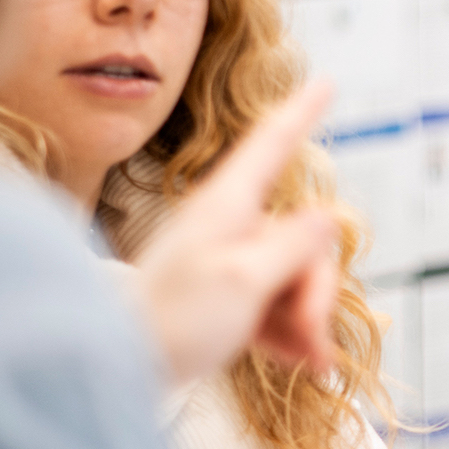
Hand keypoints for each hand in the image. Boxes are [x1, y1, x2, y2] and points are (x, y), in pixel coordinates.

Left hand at [134, 82, 340, 385]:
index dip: (303, 110)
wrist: (120, 366)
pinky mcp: (226, 297)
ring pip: (295, 276)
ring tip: (309, 360)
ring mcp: (229, 261)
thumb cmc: (172, 321)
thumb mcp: (243, 281)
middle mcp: (231, 225)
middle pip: (303, 236)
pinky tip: (302, 362)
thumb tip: (326, 215)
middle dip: (317, 288)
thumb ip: (292, 246)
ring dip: (309, 319)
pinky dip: (293, 334)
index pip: (272, 142)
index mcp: (228, 205)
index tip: (327, 81)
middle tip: (310, 334)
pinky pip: (277, 304)